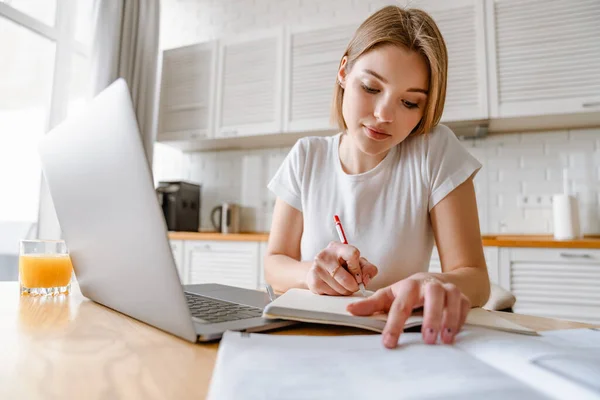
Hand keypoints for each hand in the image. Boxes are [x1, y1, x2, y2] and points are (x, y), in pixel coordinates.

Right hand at [307, 241, 377, 295]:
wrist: (320, 270)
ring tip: (344, 285)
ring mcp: (317, 269)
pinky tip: (335, 288)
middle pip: (346, 278)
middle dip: (354, 285)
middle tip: (354, 285)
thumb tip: (365, 279)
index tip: (358, 274)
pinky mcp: (314, 282)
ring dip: (346, 291)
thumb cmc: (342, 265)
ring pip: (340, 289)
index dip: (358, 268)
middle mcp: (325, 256)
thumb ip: (368, 269)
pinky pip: (332, 294)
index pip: (353, 254)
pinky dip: (338, 294)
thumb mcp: (358, 263)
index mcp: (337, 247)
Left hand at [346, 275, 470, 347]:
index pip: (400, 305)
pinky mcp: (462, 296)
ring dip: (450, 319)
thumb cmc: (411, 290)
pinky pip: (465, 306)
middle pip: (433, 296)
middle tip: (427, 339)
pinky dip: (461, 319)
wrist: (439, 279)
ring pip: (452, 299)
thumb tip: (349, 309)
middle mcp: (430, 285)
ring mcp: (448, 290)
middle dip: (431, 316)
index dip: (394, 325)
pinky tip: (455, 333)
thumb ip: (371, 304)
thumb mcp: (390, 294)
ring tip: (445, 339)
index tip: (388, 343)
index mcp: (409, 286)